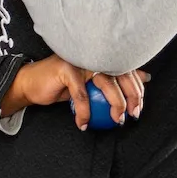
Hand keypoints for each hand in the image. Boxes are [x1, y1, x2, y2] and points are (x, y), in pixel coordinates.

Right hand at [0, 55, 148, 128]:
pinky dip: (85, 112)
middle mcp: (92, 54)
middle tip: (132, 115)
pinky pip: (82, 95)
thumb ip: (116, 78)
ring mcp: (79, 60)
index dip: (137, 88)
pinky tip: (84, 123)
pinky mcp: (66, 69)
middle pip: (121, 73)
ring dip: (115, 104)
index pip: (127, 69)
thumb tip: (145, 77)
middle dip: (132, 96)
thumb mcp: (92, 83)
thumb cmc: (61, 84)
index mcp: (101, 55)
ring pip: (106, 82)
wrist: (31, 83)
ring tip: (115, 120)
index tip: (138, 107)